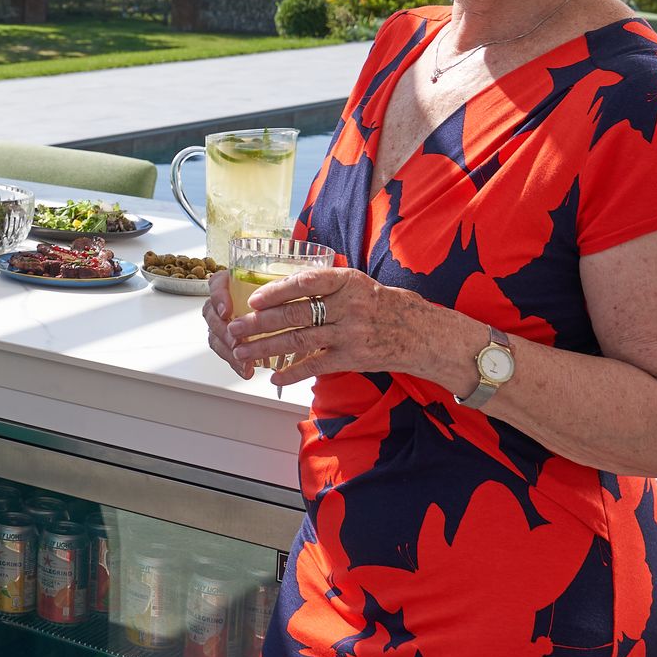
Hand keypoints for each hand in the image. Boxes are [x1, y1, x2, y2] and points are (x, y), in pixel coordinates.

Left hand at [207, 266, 447, 388]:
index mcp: (348, 281)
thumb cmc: (383, 304)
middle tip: (234, 329)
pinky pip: (316, 366)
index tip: (253, 299)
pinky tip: (274, 376)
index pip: (306, 283)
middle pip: (294, 315)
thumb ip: (326, 286)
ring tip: (242, 352)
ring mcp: (350, 334)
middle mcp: (348, 306)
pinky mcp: (353, 358)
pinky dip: (292, 372)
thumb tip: (283, 287)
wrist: (422, 333)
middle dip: (259, 323)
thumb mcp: (358, 284)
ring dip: (266, 348)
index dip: (276, 291)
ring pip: (299, 341)